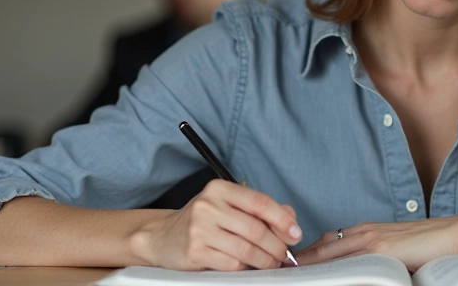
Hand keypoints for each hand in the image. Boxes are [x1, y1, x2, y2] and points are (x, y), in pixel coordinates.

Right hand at [128, 179, 301, 271]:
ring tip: (271, 262)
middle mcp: (208, 205)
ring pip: (246, 249)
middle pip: (256, 229)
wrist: (162, 237)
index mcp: (220, 189)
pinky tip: (247, 266)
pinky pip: (232, 263)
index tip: (295, 233)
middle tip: (284, 254)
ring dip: (265, 260)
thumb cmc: (202, 221)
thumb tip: (290, 218)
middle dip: (277, 246)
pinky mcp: (195, 251)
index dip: (282, 219)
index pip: (259, 202)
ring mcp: (199, 228)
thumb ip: (259, 210)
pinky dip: (245, 268)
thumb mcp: (228, 207)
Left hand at [295, 215, 457, 271]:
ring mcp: (371, 241)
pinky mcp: (383, 250)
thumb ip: (371, 257)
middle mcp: (363, 232)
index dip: (303, 257)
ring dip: (308, 266)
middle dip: (297, 262)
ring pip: (329, 254)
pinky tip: (319, 278)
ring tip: (289, 276)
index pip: (324, 245)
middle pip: (320, 249)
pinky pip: (349, 263)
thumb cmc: (429, 245)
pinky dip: (331, 270)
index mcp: (364, 231)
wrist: (457, 235)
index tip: (285, 267)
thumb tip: (350, 272)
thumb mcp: (393, 248)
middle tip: (274, 270)